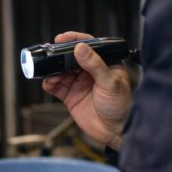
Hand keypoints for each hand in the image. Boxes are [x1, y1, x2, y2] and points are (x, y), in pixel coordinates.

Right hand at [41, 31, 131, 149]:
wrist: (116, 132)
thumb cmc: (122, 106)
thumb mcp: (110, 83)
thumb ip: (95, 65)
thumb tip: (81, 48)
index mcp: (103, 63)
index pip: (88, 45)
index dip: (74, 40)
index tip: (61, 38)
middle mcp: (90, 71)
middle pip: (69, 57)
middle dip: (58, 56)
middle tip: (50, 55)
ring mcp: (79, 83)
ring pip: (60, 71)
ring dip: (52, 71)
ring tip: (51, 74)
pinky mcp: (70, 96)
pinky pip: (56, 87)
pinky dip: (50, 84)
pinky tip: (49, 83)